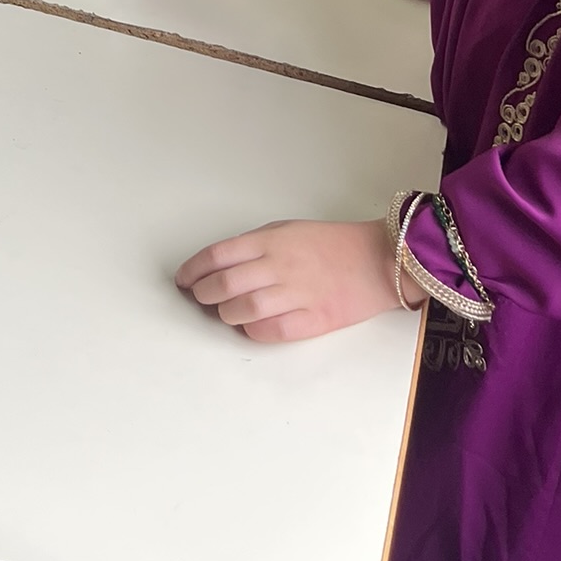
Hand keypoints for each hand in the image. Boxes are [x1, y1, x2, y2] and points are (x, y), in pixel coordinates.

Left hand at [176, 218, 406, 341]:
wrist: (377, 260)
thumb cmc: (330, 243)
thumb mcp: (287, 230)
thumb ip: (255, 246)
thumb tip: (221, 265)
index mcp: (271, 240)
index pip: (218, 254)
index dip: (194, 269)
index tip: (183, 279)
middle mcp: (280, 266)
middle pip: (226, 283)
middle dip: (204, 293)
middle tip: (199, 297)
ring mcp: (298, 294)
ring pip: (245, 308)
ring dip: (226, 314)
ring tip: (223, 312)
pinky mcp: (315, 319)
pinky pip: (274, 330)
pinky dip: (254, 331)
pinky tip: (249, 326)